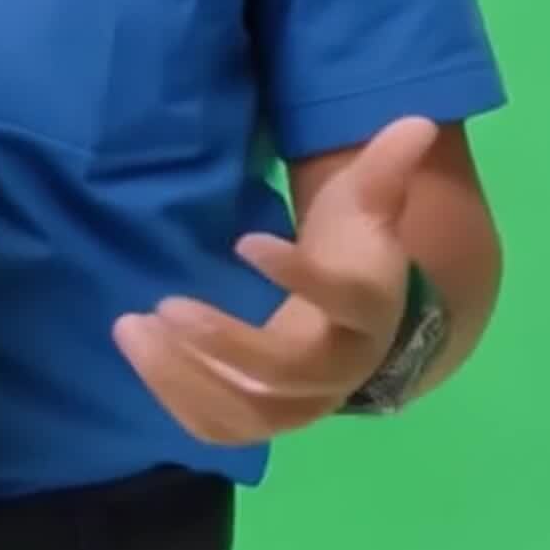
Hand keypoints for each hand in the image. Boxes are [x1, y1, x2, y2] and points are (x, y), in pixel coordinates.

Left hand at [111, 114, 431, 443]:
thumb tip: (418, 121)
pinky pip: (221, 428)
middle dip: (222, 342)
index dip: (298, 276)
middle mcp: (341, 370)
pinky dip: (177, 399)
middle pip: (285, 372)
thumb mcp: (369, 208)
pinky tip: (140, 353)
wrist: (359, 327)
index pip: (340, 300)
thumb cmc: (355, 254)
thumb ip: (385, 167)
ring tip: (131, 327)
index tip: (244, 240)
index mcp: (370, 311)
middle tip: (164, 304)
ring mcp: (302, 406)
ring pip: (247, 411)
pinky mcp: (266, 423)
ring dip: (184, 375)